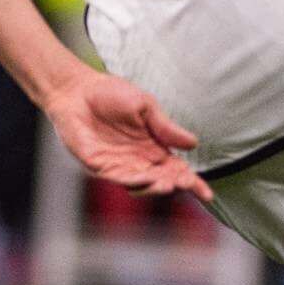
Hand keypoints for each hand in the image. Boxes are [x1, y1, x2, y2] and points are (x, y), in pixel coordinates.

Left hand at [41, 70, 211, 201]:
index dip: (192, 183)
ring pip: (141, 184)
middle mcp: (138, 160)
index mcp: (153, 147)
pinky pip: (118, 178)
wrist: (77, 89)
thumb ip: (166, 127)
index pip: (176, 170)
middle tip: (187, 184)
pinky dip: (134, 181)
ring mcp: (118, 165)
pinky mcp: (99, 165)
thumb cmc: (110, 93)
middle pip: (162, 180)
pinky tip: (148, 178)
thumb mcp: (145, 107)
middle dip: (176, 185)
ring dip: (156, 186)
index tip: (207, 195)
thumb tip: (194, 144)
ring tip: (170, 184)